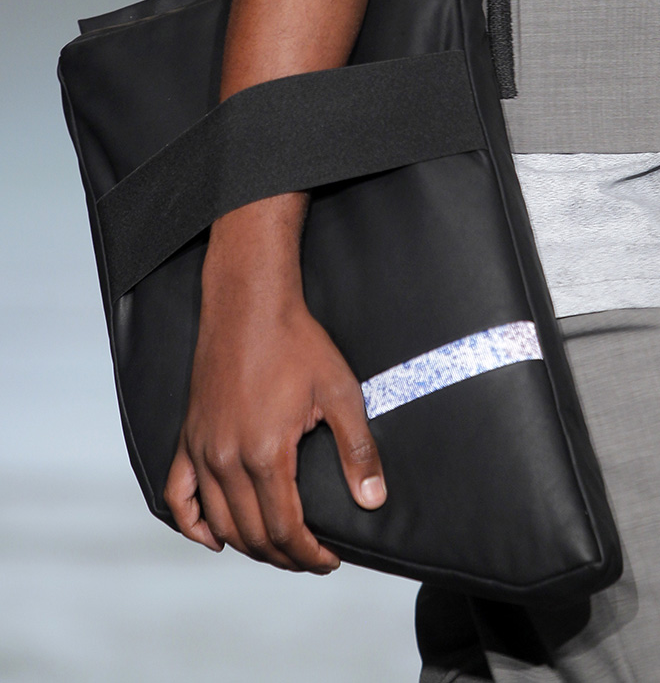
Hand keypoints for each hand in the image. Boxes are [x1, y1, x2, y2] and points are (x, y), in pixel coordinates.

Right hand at [164, 245, 386, 573]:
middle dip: (284, 557)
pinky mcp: (188, 435)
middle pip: (251, 534)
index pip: (285, 529)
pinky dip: (191, 524)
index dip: (309, 555)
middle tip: (310, 558)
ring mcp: (201, 448)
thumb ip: (357, 450)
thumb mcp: (339, 392)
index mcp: (264, 453)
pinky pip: (177, 494)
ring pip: (218, 522)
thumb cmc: (294, 341)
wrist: (249, 303)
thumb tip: (373, 499)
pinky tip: (213, 536)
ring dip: (247, 546)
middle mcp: (225, 458)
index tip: (328, 560)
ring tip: (277, 549)